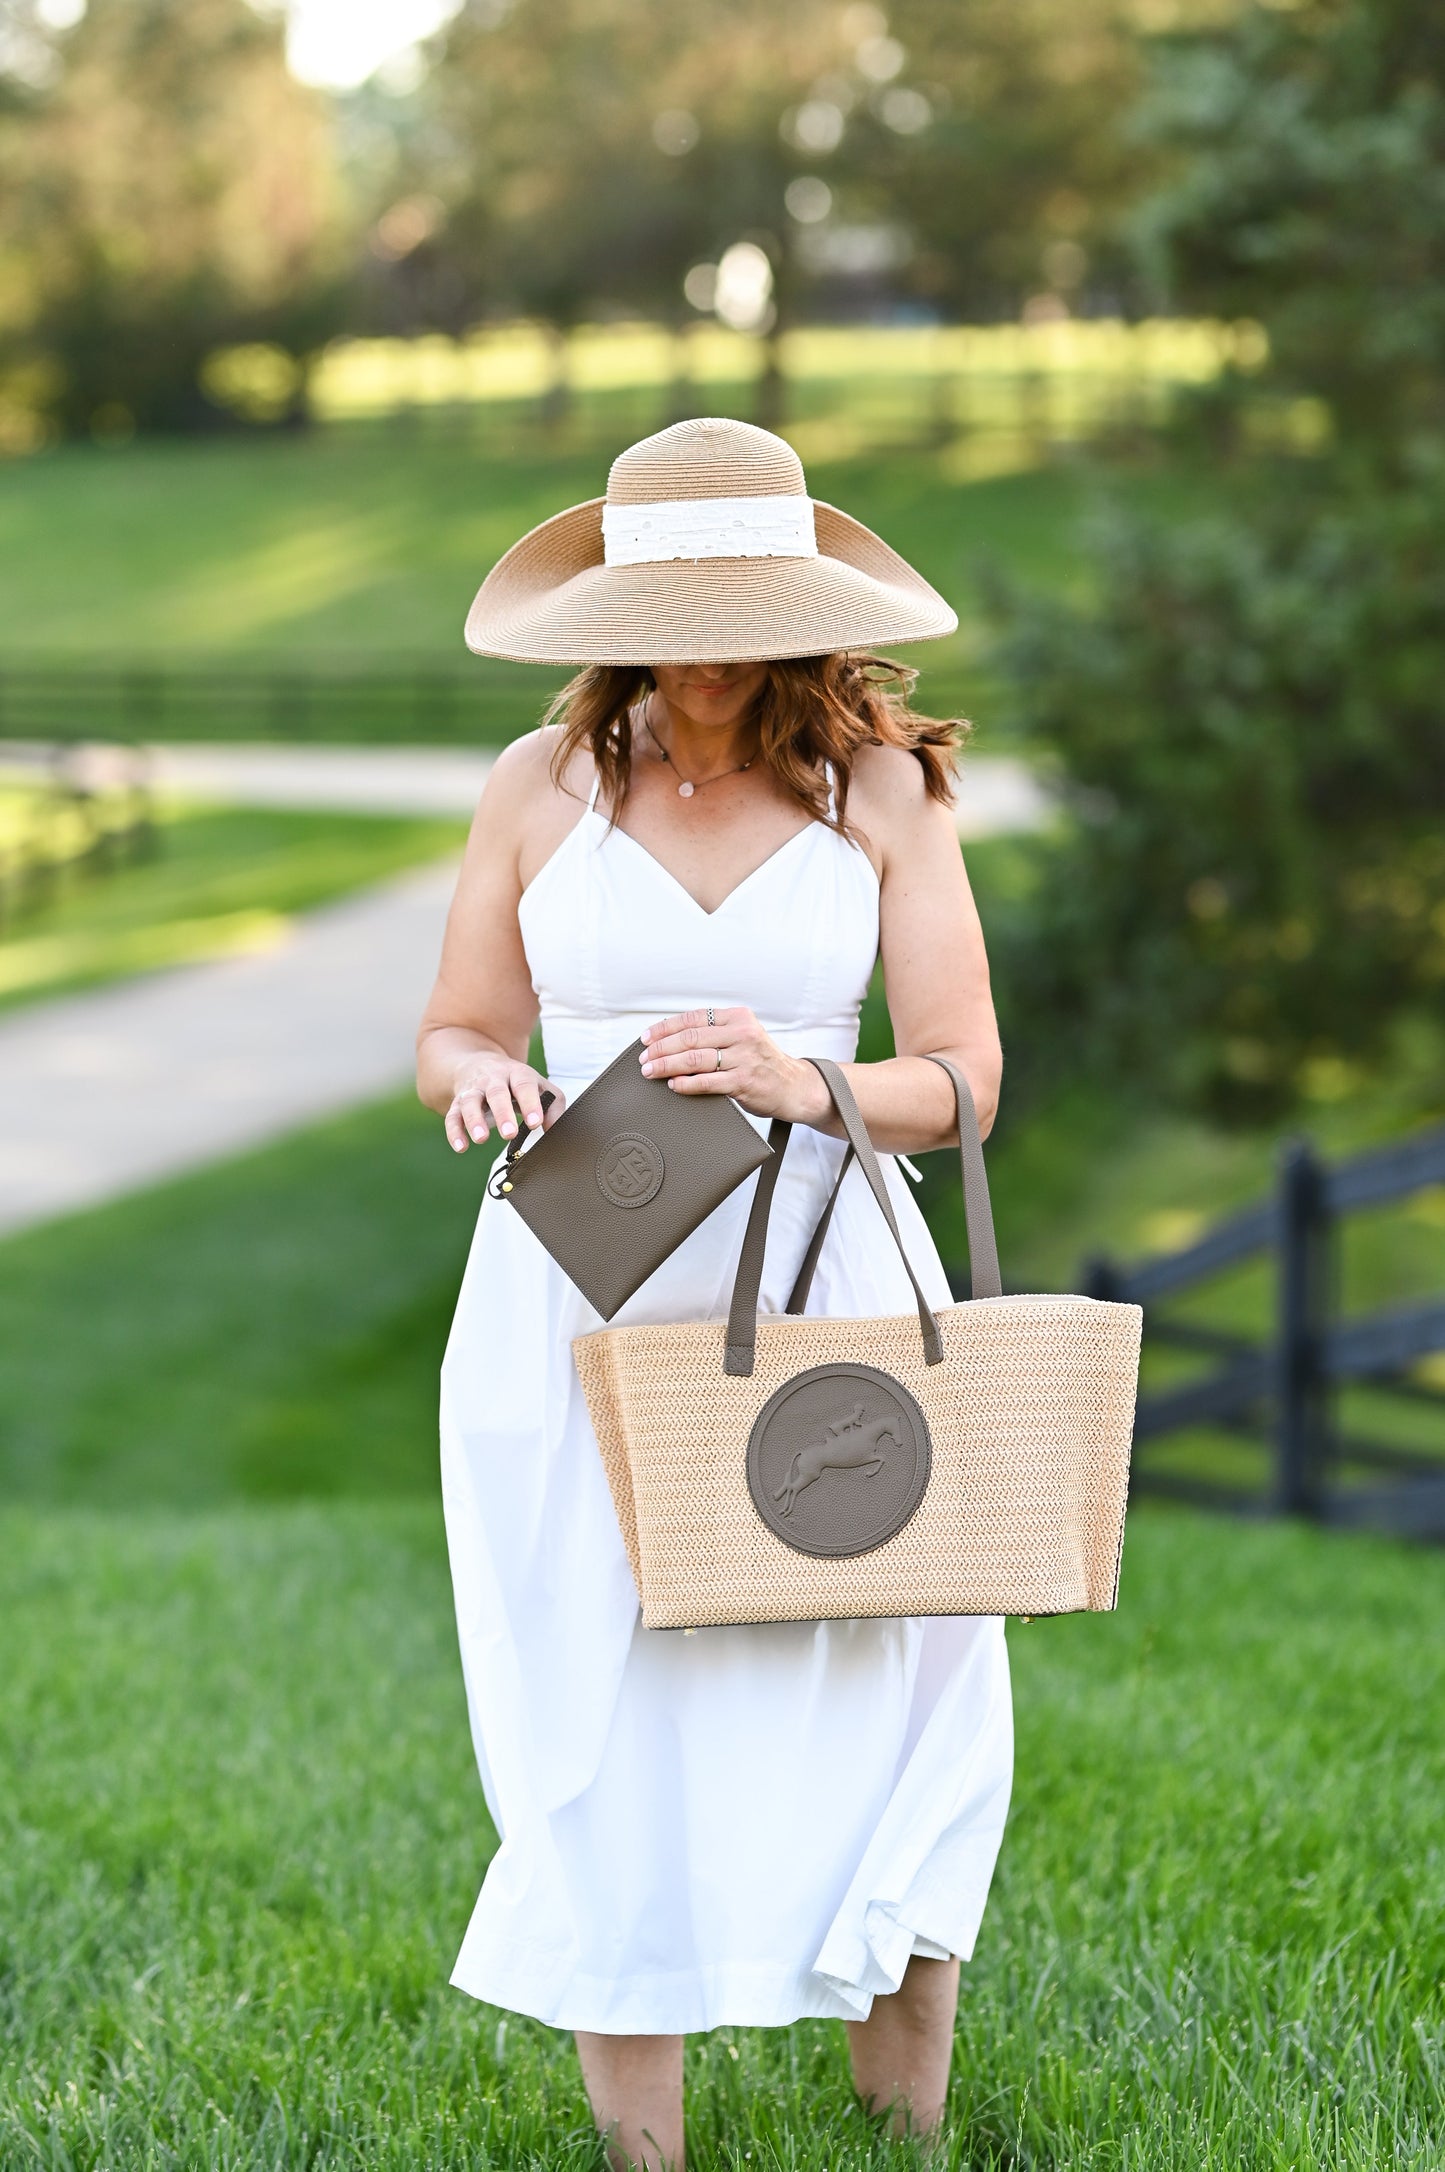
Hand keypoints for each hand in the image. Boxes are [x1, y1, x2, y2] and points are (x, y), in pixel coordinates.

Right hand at [444, 1055, 564, 1152]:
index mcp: (516, 1073)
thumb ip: (552, 1105)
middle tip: (509, 1133)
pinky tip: (461, 1147)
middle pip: (496, 1092)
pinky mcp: (457, 1103)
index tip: (535, 1122)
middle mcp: (492, 1079)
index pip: (524, 1084)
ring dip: (474, 1120)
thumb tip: (553, 1129)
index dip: (530, 1103)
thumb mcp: (537, 1086)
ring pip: (470, 1102)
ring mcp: (473, 1090)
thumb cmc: (516, 1082)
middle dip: (502, 1113)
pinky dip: (454, 1132)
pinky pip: (452, 1116)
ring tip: (481, 1139)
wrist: (480, 1064)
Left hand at [639, 1007, 831, 1124]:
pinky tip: (673, 1085)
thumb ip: (715, 1033)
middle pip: (690, 1038)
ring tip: (651, 1072)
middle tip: (644, 1058)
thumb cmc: (762, 1062)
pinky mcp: (743, 1081)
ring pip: (695, 1059)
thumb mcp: (743, 1036)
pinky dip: (685, 1084)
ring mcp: (744, 1058)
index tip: (647, 1038)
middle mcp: (742, 1034)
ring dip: (667, 1066)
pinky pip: (706, 1082)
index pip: (693, 1018)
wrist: (794, 1086)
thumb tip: (671, 1038)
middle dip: (661, 1048)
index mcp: (739, 1017)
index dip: (665, 1028)